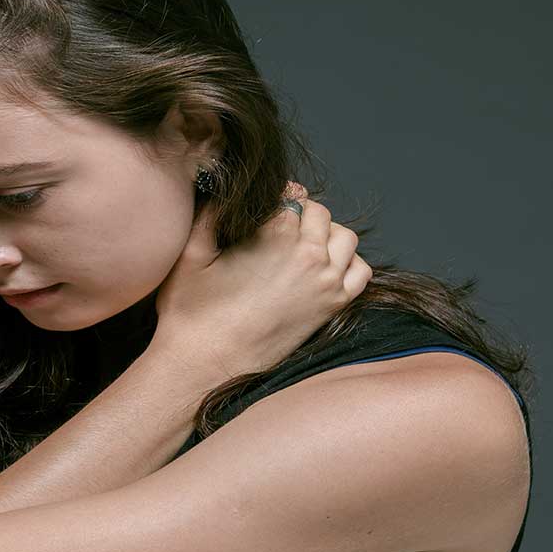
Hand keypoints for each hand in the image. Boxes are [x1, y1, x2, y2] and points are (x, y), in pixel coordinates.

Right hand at [152, 182, 372, 378]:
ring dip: (326, 235)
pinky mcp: (332, 307)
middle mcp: (309, 254)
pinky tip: (322, 270)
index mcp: (276, 233)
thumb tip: (225, 186)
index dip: (276, 198)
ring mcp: (326, 282)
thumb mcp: (192, 252)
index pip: (292, 193)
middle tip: (276, 230)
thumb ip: (211, 212)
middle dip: (300, 214)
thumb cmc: (192, 312)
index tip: (264, 209)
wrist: (205, 365)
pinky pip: (360, 272)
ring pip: (344, 237)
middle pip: (319, 212)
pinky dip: (348, 264)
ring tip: (299, 247)